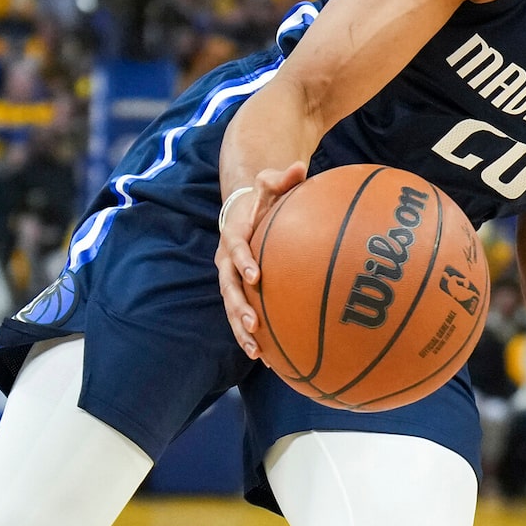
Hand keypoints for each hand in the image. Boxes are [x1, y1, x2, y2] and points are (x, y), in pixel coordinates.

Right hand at [213, 160, 306, 358]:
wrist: (243, 209)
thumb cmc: (263, 198)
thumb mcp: (271, 184)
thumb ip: (282, 177)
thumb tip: (298, 165)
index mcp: (234, 234)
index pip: (235, 247)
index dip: (242, 260)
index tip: (254, 274)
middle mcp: (227, 260)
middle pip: (228, 287)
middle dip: (239, 308)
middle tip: (253, 325)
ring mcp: (231, 279)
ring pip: (232, 308)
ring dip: (242, 331)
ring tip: (258, 353)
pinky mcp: (240, 292)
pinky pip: (244, 317)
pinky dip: (254, 337)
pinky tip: (271, 360)